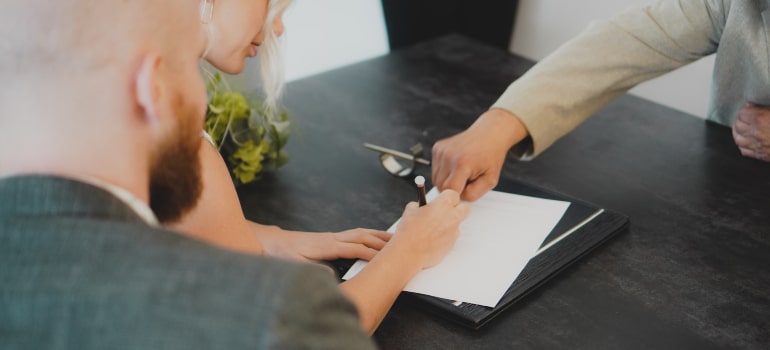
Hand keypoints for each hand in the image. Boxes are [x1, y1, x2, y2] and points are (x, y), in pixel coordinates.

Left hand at [250, 223, 390, 261]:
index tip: (385, 257)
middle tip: (399, 245)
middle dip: (380, 240)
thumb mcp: (296, 265)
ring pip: (360, 232)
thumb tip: (331, 275)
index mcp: (327, 246)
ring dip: (377, 235)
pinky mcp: (332, 237)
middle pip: (362, 236)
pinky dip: (369, 234)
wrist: (275, 242)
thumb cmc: (285, 253)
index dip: (370, 252)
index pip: (354, 248)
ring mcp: (334, 236)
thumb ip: (313, 269)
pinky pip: (355, 234)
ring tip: (394, 238)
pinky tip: (375, 237)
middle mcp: (333, 238)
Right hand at [389, 190, 470, 268]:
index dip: (446, 198)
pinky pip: (451, 238)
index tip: (440, 201)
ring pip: (457, 225)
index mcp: (443, 204)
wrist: (408, 252)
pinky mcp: (452, 245)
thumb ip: (420, 205)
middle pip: (465, 208)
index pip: (453, 194)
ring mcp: (454, 232)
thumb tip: (421, 206)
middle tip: (444, 212)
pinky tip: (431, 240)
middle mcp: (452, 217)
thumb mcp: (410, 210)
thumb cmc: (409, 231)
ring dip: (448, 225)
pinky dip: (444, 238)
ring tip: (431, 230)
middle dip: (457, 209)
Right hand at [432, 109, 528, 200]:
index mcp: (462, 164)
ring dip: (447, 180)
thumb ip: (474, 194)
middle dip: (452, 188)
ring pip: (435, 179)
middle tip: (467, 180)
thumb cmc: (491, 156)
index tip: (466, 191)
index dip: (457, 195)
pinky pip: (435, 169)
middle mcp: (448, 156)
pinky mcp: (437, 148)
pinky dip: (444, 171)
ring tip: (462, 172)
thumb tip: (456, 200)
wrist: (488, 134)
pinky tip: (456, 164)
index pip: (449, 191)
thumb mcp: (490, 180)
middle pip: (440, 186)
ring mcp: (441, 150)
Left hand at [733, 103, 769, 161]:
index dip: (745, 110)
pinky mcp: (762, 156)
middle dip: (740, 120)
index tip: (749, 108)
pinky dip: (743, 146)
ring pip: (738, 139)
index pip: (742, 113)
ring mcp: (758, 146)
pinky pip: (744, 151)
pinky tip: (746, 142)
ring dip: (738, 133)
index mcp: (762, 119)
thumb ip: (765, 109)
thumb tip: (753, 106)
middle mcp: (756, 133)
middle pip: (738, 126)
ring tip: (741, 129)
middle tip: (744, 118)